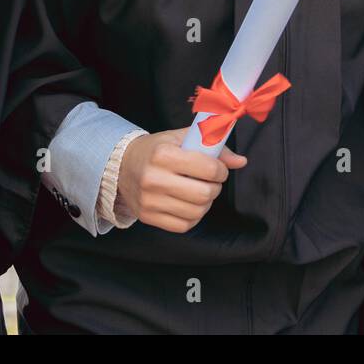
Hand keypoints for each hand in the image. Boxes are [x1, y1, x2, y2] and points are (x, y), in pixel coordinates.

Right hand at [116, 128, 246, 232]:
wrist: (123, 165)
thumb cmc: (157, 149)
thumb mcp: (182, 138)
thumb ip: (213, 147)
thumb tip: (241, 161)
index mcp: (163, 154)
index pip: (208, 168)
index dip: (221, 170)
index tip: (218, 169)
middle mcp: (154, 178)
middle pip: (204, 194)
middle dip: (215, 188)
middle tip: (211, 182)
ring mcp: (149, 201)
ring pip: (196, 212)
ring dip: (206, 203)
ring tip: (200, 192)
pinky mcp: (148, 217)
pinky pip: (183, 225)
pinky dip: (193, 217)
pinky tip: (189, 204)